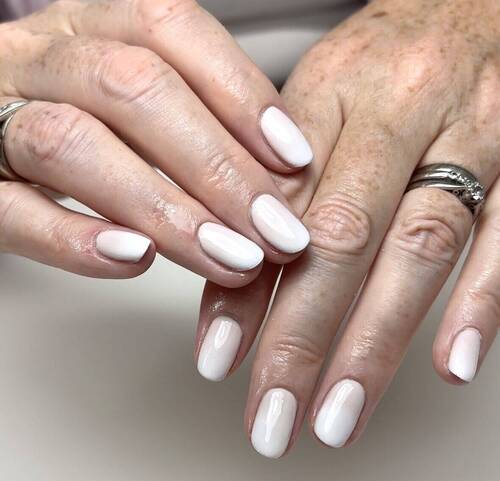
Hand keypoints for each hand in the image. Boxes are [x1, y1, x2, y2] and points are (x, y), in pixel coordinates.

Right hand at [0, 0, 311, 283]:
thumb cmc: (77, 115)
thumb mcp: (134, 99)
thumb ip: (193, 120)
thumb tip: (274, 174)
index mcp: (90, 27)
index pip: (171, 30)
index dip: (240, 94)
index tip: (294, 160)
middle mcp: (42, 58)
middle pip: (133, 89)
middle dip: (218, 168)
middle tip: (275, 232)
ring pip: (72, 143)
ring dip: (165, 208)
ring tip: (230, 258)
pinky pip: (10, 209)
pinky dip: (75, 237)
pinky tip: (136, 259)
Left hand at [196, 0, 499, 456]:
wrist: (468, 7)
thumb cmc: (382, 64)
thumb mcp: (317, 101)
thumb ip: (278, 183)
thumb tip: (229, 273)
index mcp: (332, 94)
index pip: (276, 203)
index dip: (243, 287)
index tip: (220, 360)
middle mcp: (399, 114)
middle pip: (341, 235)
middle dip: (302, 335)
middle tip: (272, 414)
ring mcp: (472, 136)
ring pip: (420, 246)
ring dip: (376, 341)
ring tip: (339, 413)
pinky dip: (479, 304)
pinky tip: (449, 365)